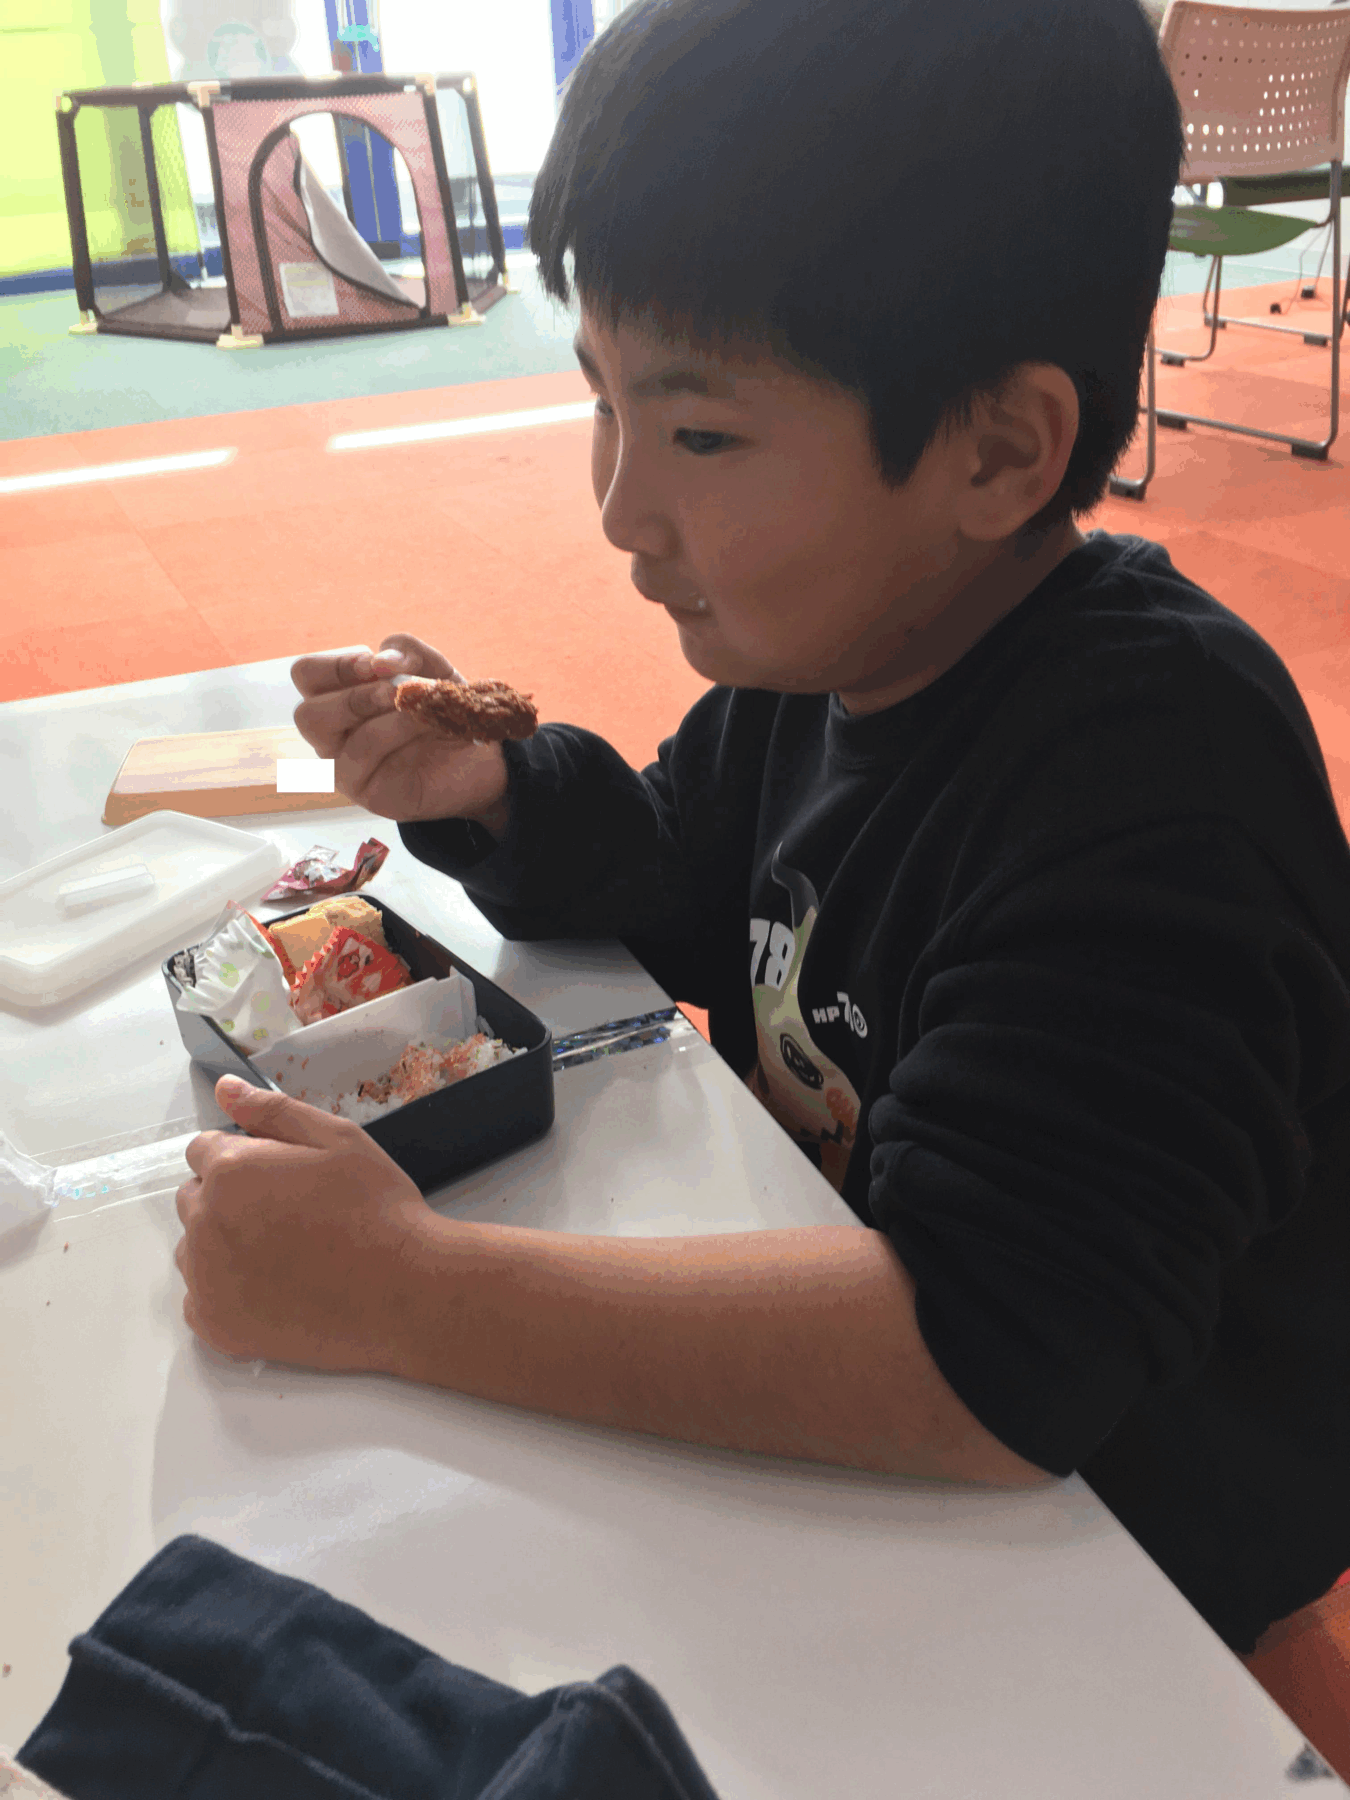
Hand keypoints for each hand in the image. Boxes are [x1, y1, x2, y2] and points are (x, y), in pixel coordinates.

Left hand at [174, 1075, 431, 1369]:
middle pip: (195, 1199)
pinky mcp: (215, 1325)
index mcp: (230, 1171)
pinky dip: (226, 1293)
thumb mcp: (337, 1140)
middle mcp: (204, 1223)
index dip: (245, 1158)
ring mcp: (205, 1280)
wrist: (403, 1291)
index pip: (204, 1151)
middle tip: (290, 1215)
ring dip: (223, 1245)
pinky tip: (273, 1290)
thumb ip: (272, 1111)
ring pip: (195, 1249)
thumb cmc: (377, 1208)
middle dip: (230, 1199)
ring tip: (283, 1254)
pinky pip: (199, 1299)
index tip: (283, 1177)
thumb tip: (225, 1088)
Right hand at [290, 635, 511, 829]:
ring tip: (420, 707)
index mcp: (339, 698)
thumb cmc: (444, 710)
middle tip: (393, 690)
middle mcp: (333, 736)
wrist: (482, 756)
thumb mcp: (432, 669)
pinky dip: (395, 732)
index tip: (376, 666)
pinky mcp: (365, 792)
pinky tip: (425, 725)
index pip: (307, 675)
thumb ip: (406, 652)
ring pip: (334, 737)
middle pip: (305, 714)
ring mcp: (345, 767)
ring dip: (379, 712)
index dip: (336, 665)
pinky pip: (361, 757)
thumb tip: (380, 661)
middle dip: (351, 696)